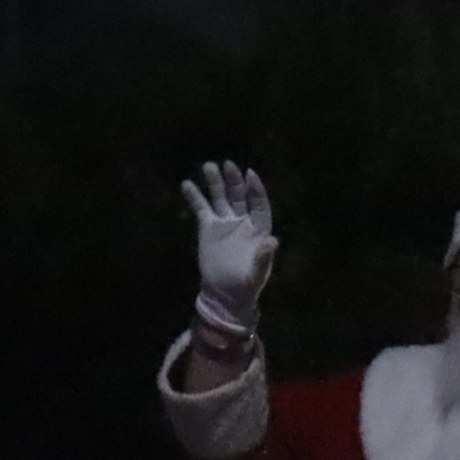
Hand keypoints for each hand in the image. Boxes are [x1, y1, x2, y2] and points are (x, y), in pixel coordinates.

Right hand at [181, 160, 276, 337]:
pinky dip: (195, 196)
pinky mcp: (208, 228)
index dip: (255, 189)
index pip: (258, 204)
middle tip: (227, 164)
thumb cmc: (246, 285)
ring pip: (220, 198)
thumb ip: (264, 257)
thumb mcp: (257, 273)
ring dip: (215, 182)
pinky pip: (201, 209)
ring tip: (208, 166)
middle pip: (239, 195)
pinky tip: (187, 184)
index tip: (249, 174)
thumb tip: (273, 241)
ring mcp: (224, 223)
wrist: (224, 294)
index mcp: (258, 229)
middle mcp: (242, 221)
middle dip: (234, 180)